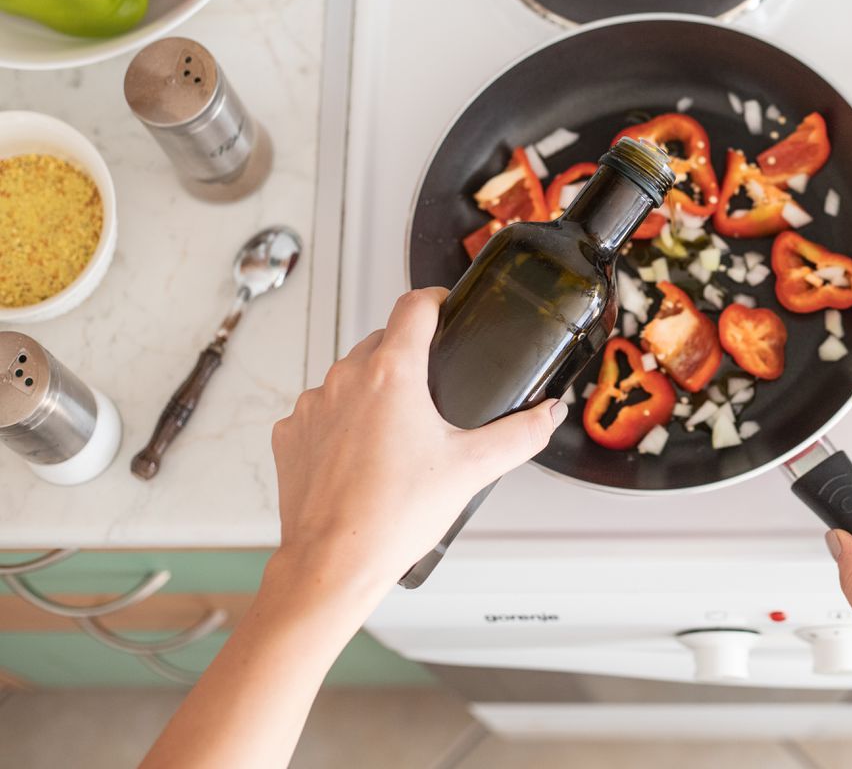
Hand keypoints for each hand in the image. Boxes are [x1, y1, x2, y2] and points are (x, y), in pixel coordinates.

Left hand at [270, 287, 564, 600]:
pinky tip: (364, 457)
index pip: (414, 306)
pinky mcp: (291, 435)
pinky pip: (322, 411)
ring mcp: (312, 406)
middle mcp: (345, 379)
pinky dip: (343, 423)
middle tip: (435, 392)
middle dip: (409, 356)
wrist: (333, 563)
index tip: (446, 308)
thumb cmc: (393, 517)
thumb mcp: (472, 469)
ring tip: (399, 434)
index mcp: (391, 374)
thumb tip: (548, 414)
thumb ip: (520, 435)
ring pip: (350, 377)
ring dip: (374, 391)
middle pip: (382, 341)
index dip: (436, 300)